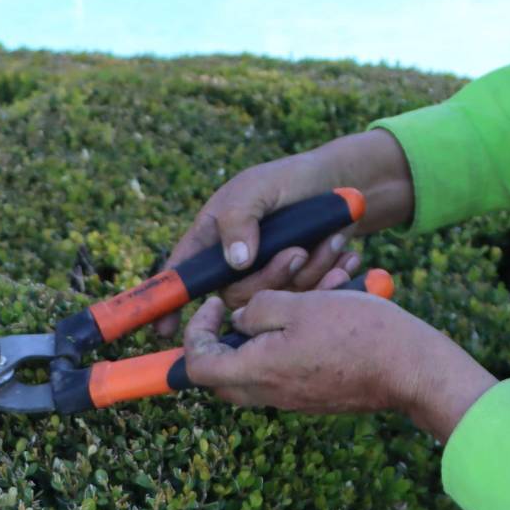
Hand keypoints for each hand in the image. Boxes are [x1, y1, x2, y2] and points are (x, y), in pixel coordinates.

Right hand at [152, 130, 416, 338]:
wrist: (340, 187)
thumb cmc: (290, 179)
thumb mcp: (258, 188)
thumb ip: (239, 219)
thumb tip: (235, 262)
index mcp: (212, 238)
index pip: (182, 274)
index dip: (168, 303)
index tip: (163, 329)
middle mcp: (235, 264)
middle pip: (238, 297)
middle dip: (273, 278)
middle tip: (299, 251)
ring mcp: (267, 277)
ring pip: (275, 302)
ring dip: (309, 273)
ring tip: (330, 241)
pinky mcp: (298, 286)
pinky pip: (306, 301)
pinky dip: (329, 280)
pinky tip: (346, 257)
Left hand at [182, 286, 497, 441]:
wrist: (410, 368)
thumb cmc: (358, 332)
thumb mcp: (302, 304)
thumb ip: (260, 309)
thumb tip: (240, 320)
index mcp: (258, 370)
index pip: (198, 367)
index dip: (196, 333)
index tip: (214, 306)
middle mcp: (272, 394)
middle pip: (221, 380)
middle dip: (217, 347)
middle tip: (231, 316)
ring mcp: (296, 400)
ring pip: (253, 378)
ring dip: (254, 346)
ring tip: (277, 311)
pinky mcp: (317, 397)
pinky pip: (284, 378)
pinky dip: (283, 351)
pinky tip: (308, 324)